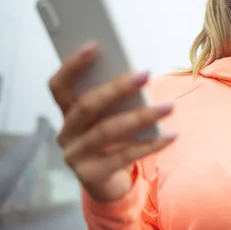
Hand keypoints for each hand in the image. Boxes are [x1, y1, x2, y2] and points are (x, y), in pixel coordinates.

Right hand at [48, 42, 176, 201]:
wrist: (108, 184)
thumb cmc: (112, 141)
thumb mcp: (110, 118)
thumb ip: (115, 101)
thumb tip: (139, 76)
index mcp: (66, 112)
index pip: (59, 85)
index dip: (72, 65)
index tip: (95, 45)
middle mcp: (66, 133)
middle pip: (87, 105)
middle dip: (118, 87)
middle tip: (147, 73)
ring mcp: (75, 156)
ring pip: (108, 131)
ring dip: (142, 116)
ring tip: (169, 106)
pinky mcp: (91, 176)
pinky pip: (124, 157)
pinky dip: (151, 144)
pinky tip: (171, 135)